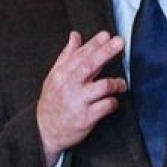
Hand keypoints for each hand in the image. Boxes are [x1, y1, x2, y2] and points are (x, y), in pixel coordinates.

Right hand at [36, 31, 125, 166]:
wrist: (44, 131)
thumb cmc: (52, 101)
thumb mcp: (54, 77)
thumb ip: (67, 55)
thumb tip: (75, 35)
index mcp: (62, 74)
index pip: (80, 54)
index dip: (94, 43)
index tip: (106, 35)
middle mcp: (70, 86)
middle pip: (90, 65)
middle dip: (106, 52)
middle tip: (119, 42)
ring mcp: (79, 101)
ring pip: (103, 86)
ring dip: (116, 82)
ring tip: (121, 84)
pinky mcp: (87, 117)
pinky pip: (106, 106)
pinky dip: (113, 102)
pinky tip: (114, 101)